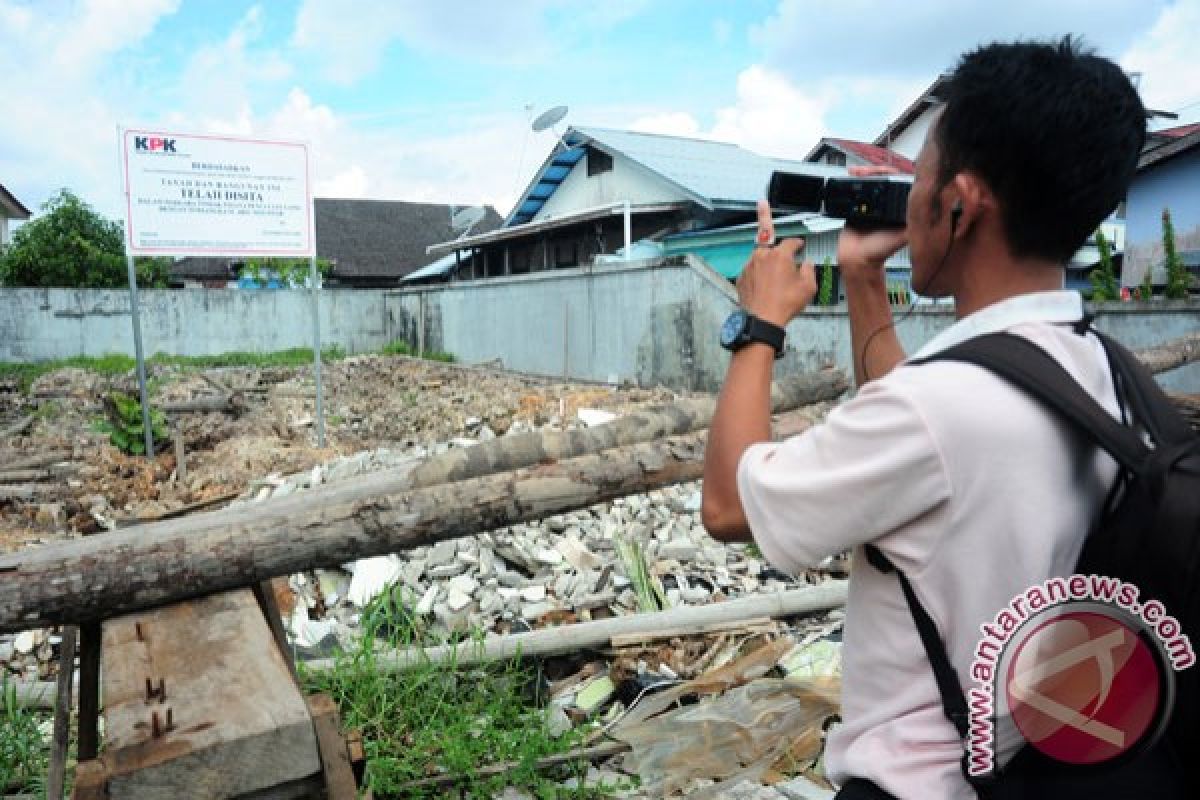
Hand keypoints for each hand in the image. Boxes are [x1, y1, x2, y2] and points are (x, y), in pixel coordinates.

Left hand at [736, 200, 816, 326]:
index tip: (800, 244)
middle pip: (767, 238)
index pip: (791, 241)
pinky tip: (765, 287)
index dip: (798, 242)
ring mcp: (749, 267)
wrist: (762, 320)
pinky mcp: (741, 278)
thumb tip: (805, 265)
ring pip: (760, 257)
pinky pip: (752, 271)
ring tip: (774, 276)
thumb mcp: (808, 287)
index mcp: (779, 256)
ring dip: (767, 260)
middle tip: (762, 203)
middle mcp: (762, 257)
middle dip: (766, 220)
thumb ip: (809, 271)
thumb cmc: (784, 304)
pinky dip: (758, 274)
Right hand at [836, 166, 909, 283]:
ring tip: (859, 171)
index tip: (888, 170)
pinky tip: (853, 174)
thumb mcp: (902, 237)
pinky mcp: (857, 207)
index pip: (900, 184)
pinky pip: (856, 190)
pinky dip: (854, 181)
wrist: (856, 261)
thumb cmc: (880, 252)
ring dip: (865, 173)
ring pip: (871, 182)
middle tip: (870, 170)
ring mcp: (872, 205)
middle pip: (884, 179)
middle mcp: (887, 205)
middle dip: (877, 171)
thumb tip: (928, 211)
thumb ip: (914, 225)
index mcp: (899, 210)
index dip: (895, 173)